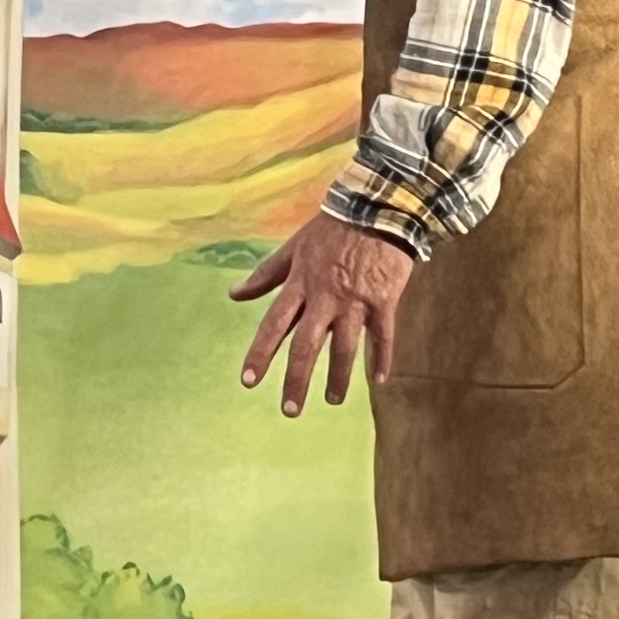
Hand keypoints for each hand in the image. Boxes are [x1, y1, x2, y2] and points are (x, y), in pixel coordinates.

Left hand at [232, 210, 415, 417]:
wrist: (378, 207)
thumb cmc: (332, 228)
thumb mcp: (294, 247)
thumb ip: (266, 275)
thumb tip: (234, 294)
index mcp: (300, 284)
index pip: (274, 325)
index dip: (261, 354)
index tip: (248, 381)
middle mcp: (325, 297)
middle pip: (306, 345)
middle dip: (296, 380)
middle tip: (289, 410)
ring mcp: (355, 300)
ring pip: (345, 348)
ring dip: (338, 378)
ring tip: (332, 400)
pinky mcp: (384, 300)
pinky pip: (383, 336)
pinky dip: (381, 359)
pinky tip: (378, 380)